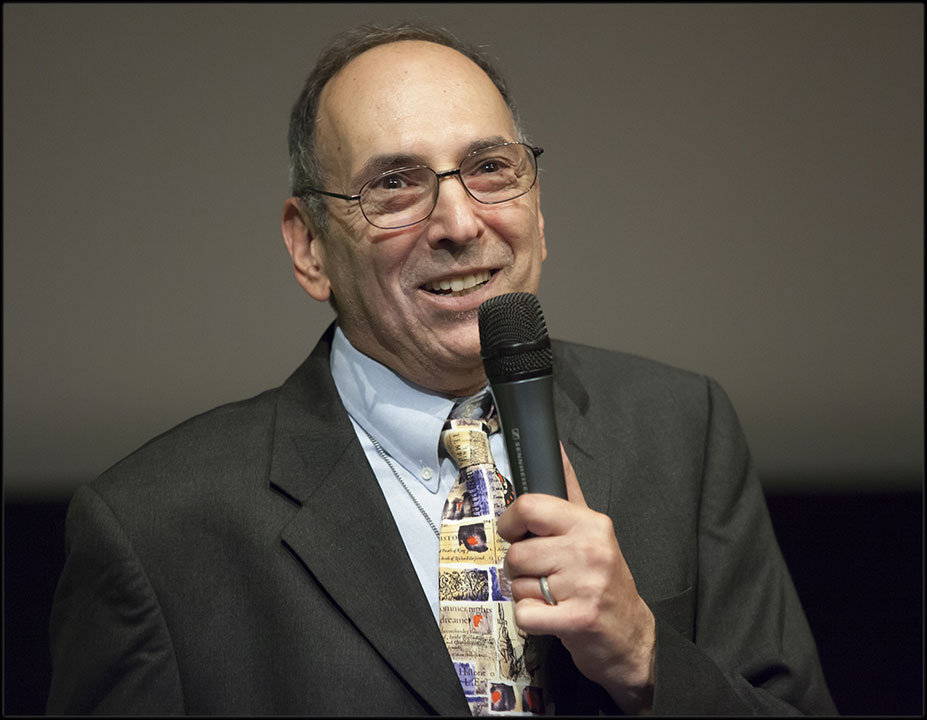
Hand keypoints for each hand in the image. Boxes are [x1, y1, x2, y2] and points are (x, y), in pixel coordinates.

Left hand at [497, 444, 655, 713]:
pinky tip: (552, 616)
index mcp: (591, 523)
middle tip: (540, 574)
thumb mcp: (593, 532)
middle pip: (517, 551)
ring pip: (518, 584)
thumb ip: (569, 492)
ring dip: (527, 595)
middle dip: (519, 567)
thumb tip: (556, 449)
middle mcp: (590, 549)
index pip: (529, 506)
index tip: (514, 533)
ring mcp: (586, 585)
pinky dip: (530, 619)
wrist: (632, 636)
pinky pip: (524, 614)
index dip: (510, 522)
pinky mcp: (578, 619)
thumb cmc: (604, 582)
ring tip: (553, 596)